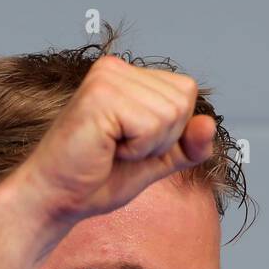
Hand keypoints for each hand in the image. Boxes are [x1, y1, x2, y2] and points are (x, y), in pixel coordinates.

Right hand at [0, 56, 216, 268]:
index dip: (172, 130)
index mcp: (126, 75)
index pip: (186, 91)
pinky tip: (106, 149)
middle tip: (120, 149)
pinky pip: (152, 126)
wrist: (58, 199)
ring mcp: (107, 78)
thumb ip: (187, 146)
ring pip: (171, 113)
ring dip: (148, 145)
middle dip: (162, 138)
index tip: (132, 144)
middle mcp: (116, 69)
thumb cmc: (98, 180)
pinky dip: (137, 149)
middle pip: (183, 100)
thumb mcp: (155, 162)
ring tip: (112, 149)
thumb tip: (210, 125)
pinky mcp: (100, 97)